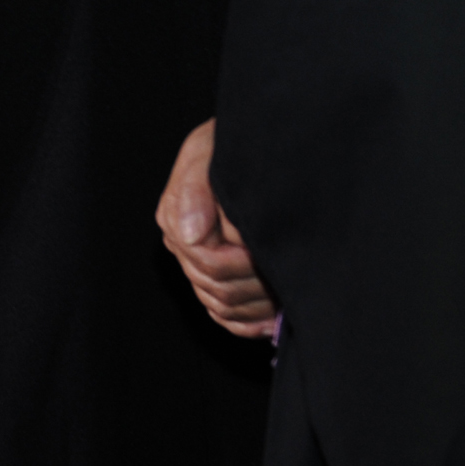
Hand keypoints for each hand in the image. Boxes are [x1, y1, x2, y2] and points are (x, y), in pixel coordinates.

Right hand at [156, 119, 277, 337]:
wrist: (249, 144)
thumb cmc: (232, 142)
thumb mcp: (209, 150)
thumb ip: (195, 186)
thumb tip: (190, 234)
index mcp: (176, 217)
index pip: (207, 262)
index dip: (242, 261)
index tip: (268, 248)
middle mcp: (183, 245)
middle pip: (216, 288)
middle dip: (255, 284)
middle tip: (287, 270)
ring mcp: (197, 263)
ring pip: (222, 306)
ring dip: (257, 304)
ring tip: (288, 291)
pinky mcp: (214, 277)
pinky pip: (224, 316)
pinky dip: (246, 323)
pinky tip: (272, 319)